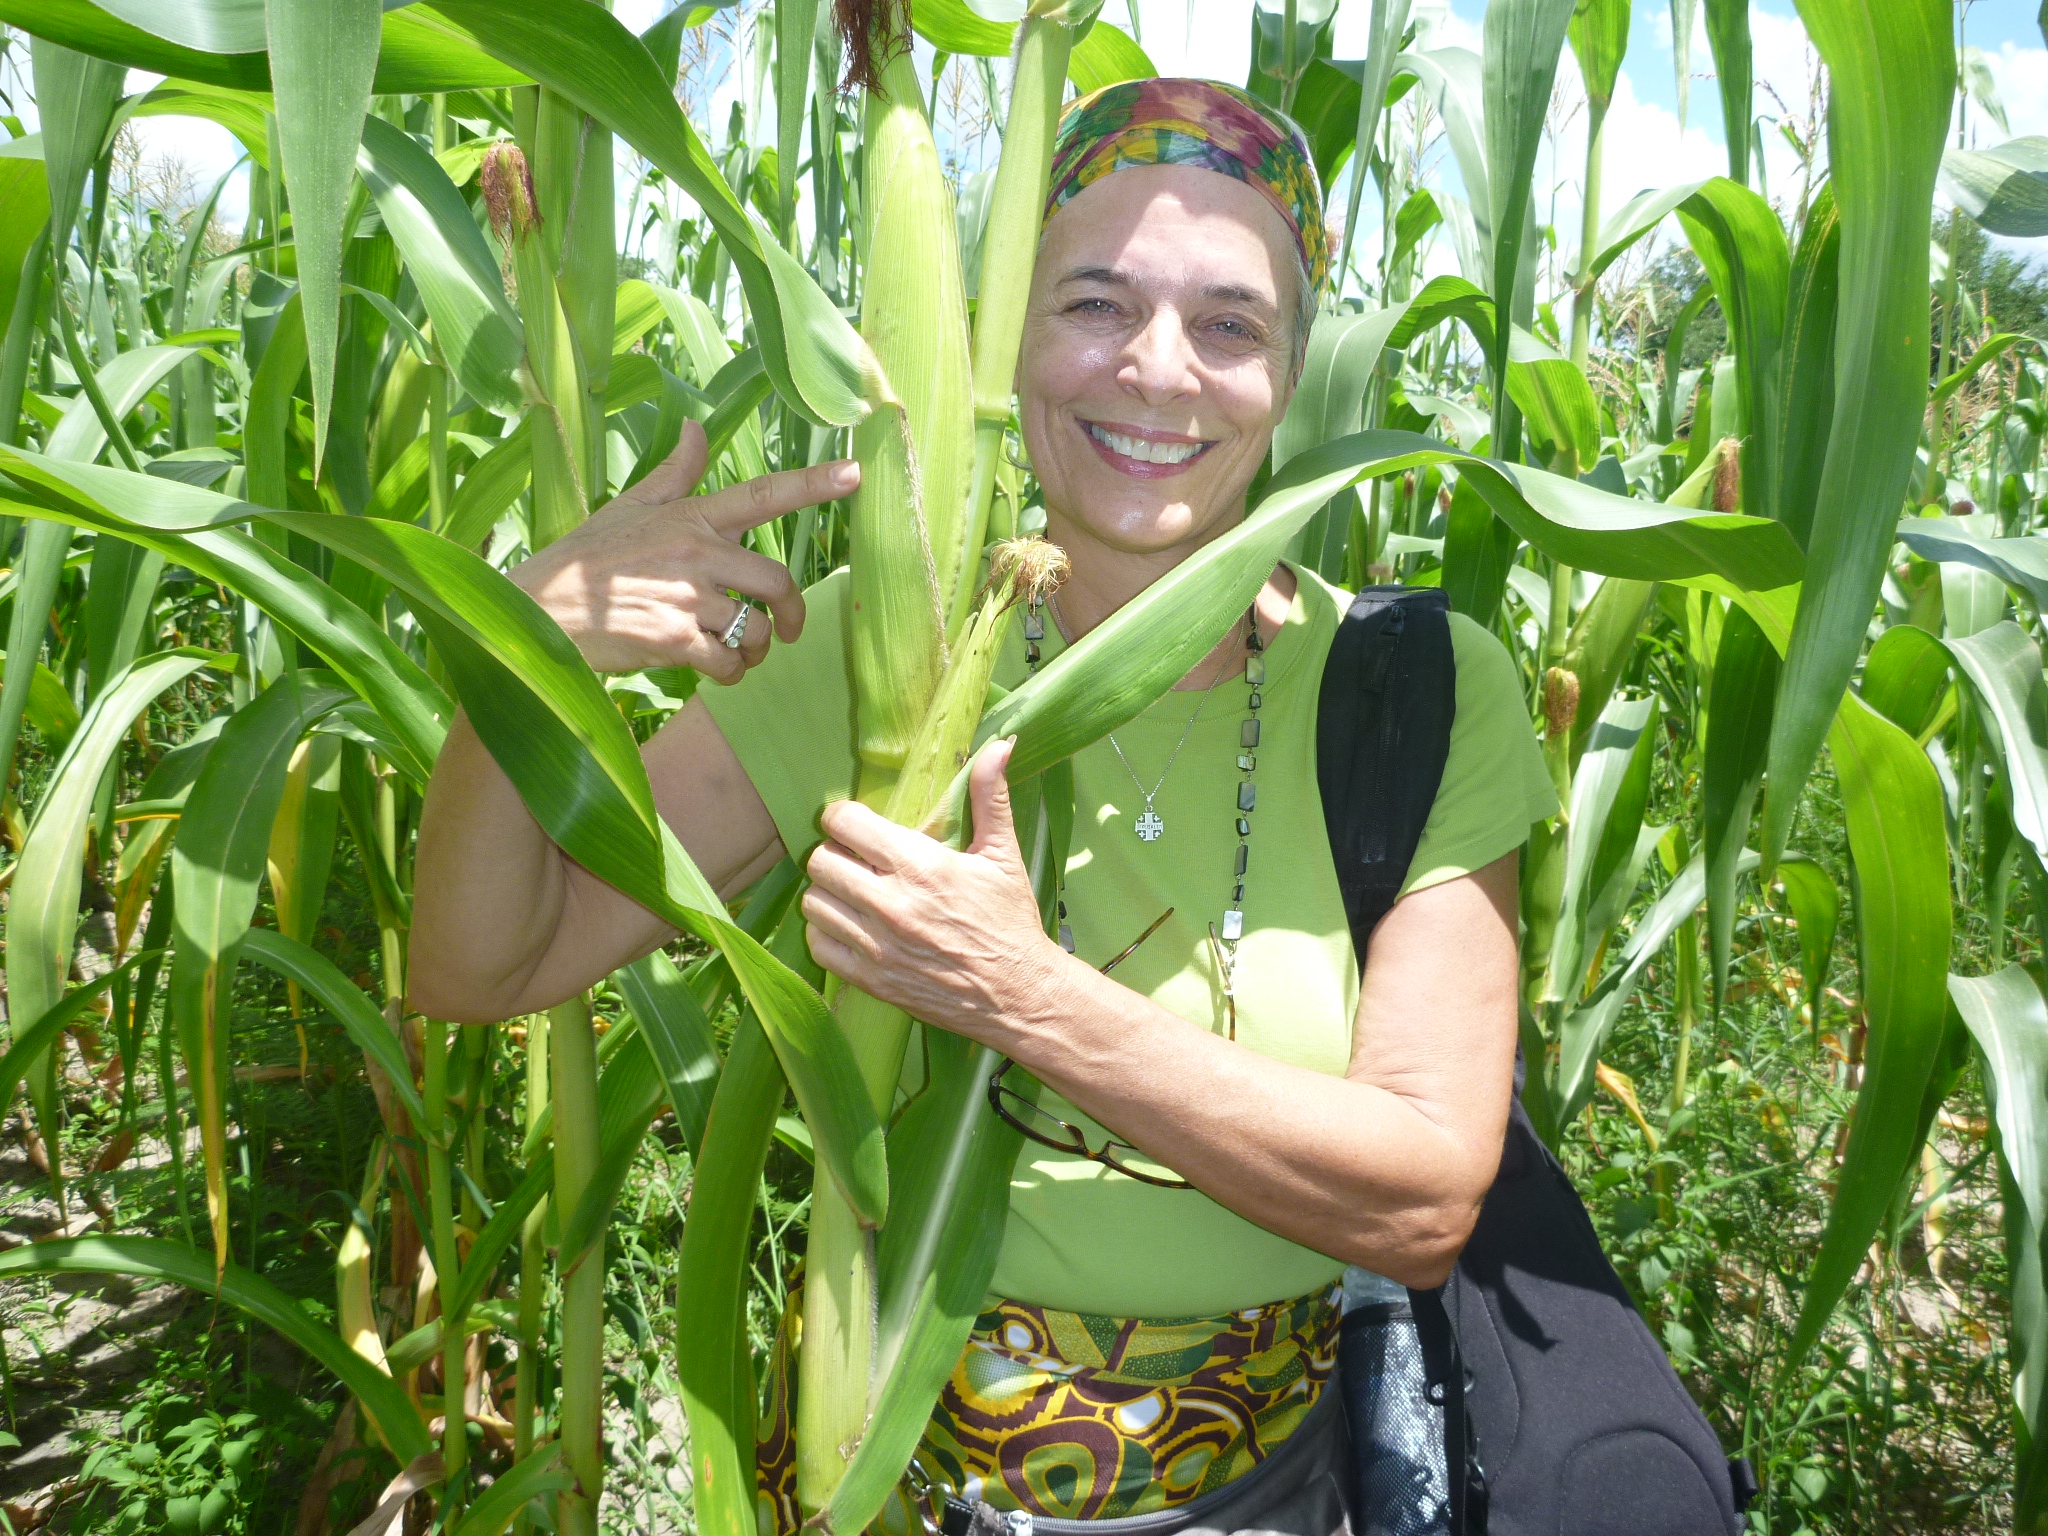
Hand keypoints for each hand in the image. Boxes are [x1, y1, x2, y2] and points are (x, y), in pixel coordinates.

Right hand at [509, 419, 858, 679]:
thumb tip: (696, 427)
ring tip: (735, 653)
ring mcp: (685, 597)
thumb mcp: (628, 507)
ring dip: (755, 650)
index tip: (856, 474)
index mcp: (689, 516)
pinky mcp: (673, 640)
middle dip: (791, 611)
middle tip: (786, 629)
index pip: (762, 494)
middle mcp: (694, 552)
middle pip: (777, 580)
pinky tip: (713, 669)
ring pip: (756, 629)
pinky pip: (728, 662)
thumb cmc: (584, 561)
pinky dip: (730, 673)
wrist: (539, 612)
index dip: (812, 485)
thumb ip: (673, 474)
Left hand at [802, 739, 1064, 1041]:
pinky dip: (827, 933)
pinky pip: (819, 946)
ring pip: (813, 902)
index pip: (846, 823)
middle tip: (855, 860)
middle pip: (820, 861)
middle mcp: (892, 904)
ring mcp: (877, 945)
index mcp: (921, 865)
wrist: (1018, 994)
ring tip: (852, 892)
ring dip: (828, 892)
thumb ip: (990, 797)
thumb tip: (1001, 744)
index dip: (845, 817)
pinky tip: (851, 926)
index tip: (857, 825)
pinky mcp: (871, 979)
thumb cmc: (1010, 921)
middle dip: (835, 853)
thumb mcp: (1004, 855)